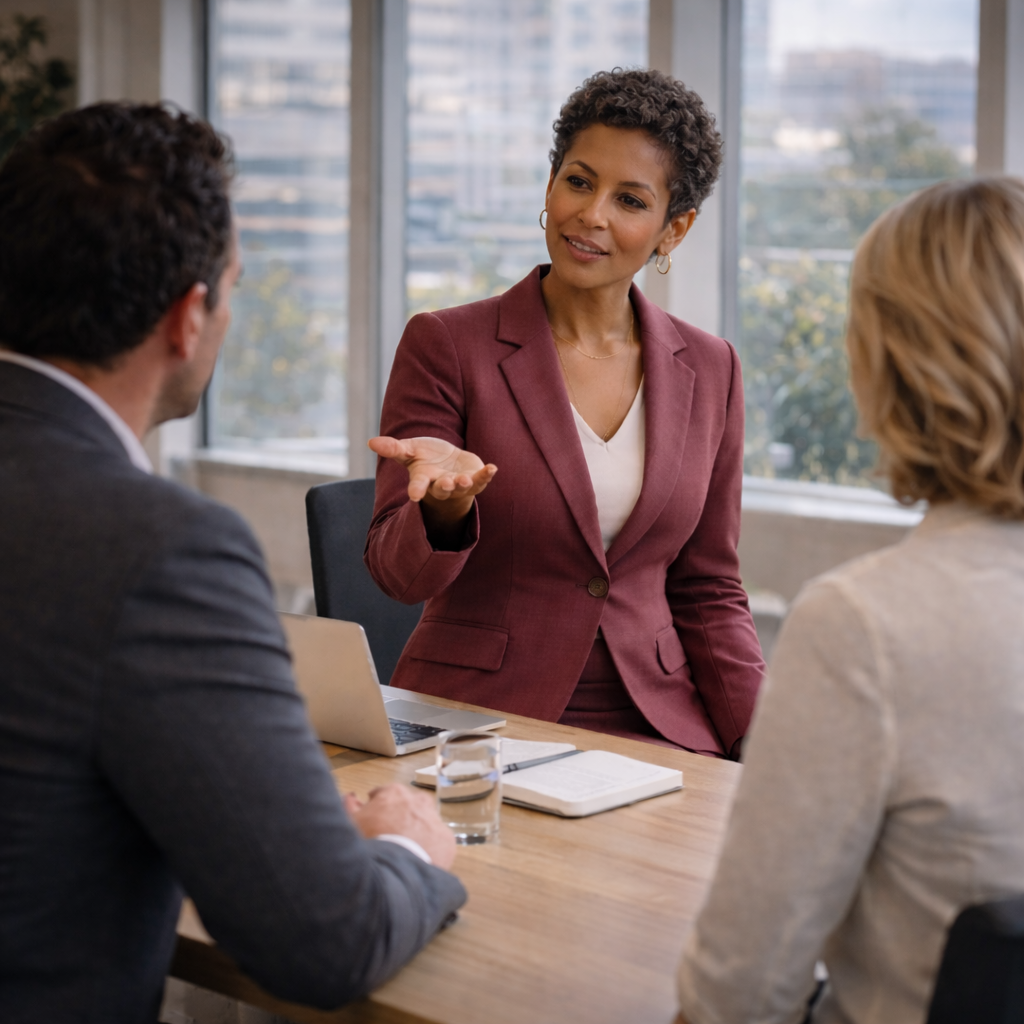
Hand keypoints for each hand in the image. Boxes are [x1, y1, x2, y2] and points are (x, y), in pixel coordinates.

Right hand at [344, 783, 456, 870]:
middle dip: (402, 816)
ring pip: (426, 823)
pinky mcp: (446, 840)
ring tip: (406, 851)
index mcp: (394, 793)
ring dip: (418, 832)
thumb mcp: (352, 822)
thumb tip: (350, 799)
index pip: (386, 794)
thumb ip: (350, 806)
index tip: (376, 817)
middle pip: (410, 806)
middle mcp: (418, 802)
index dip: (379, 806)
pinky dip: (431, 849)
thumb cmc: (370, 844)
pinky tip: (419, 860)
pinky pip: (438, 843)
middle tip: (392, 835)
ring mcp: (434, 820)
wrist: (393, 870)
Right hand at [368, 435, 496, 508]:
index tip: (414, 497)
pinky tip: (493, 468)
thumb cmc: (426, 458)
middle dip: (445, 487)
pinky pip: (482, 480)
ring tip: (466, 479)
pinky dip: (487, 475)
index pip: (418, 486)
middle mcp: (441, 485)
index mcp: (424, 479)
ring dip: (464, 483)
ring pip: (462, 487)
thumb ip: (394, 449)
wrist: (448, 464)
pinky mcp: (475, 480)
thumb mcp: (409, 451)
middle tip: (446, 483)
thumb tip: (370, 442)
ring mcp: (459, 485)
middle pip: (442, 489)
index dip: (416, 490)